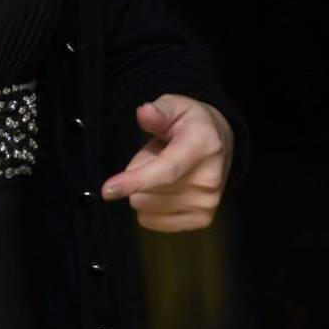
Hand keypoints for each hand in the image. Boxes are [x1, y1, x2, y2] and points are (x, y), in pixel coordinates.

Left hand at [100, 95, 231, 232]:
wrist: (220, 145)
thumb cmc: (189, 125)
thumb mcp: (176, 107)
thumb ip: (159, 111)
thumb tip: (144, 112)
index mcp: (202, 146)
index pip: (167, 170)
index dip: (136, 180)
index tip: (107, 190)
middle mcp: (209, 179)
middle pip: (147, 192)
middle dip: (138, 175)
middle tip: (154, 158)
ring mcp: (207, 204)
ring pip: (145, 208)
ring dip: (144, 192)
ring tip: (163, 173)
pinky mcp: (201, 220)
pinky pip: (152, 222)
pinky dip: (149, 208)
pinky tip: (166, 191)